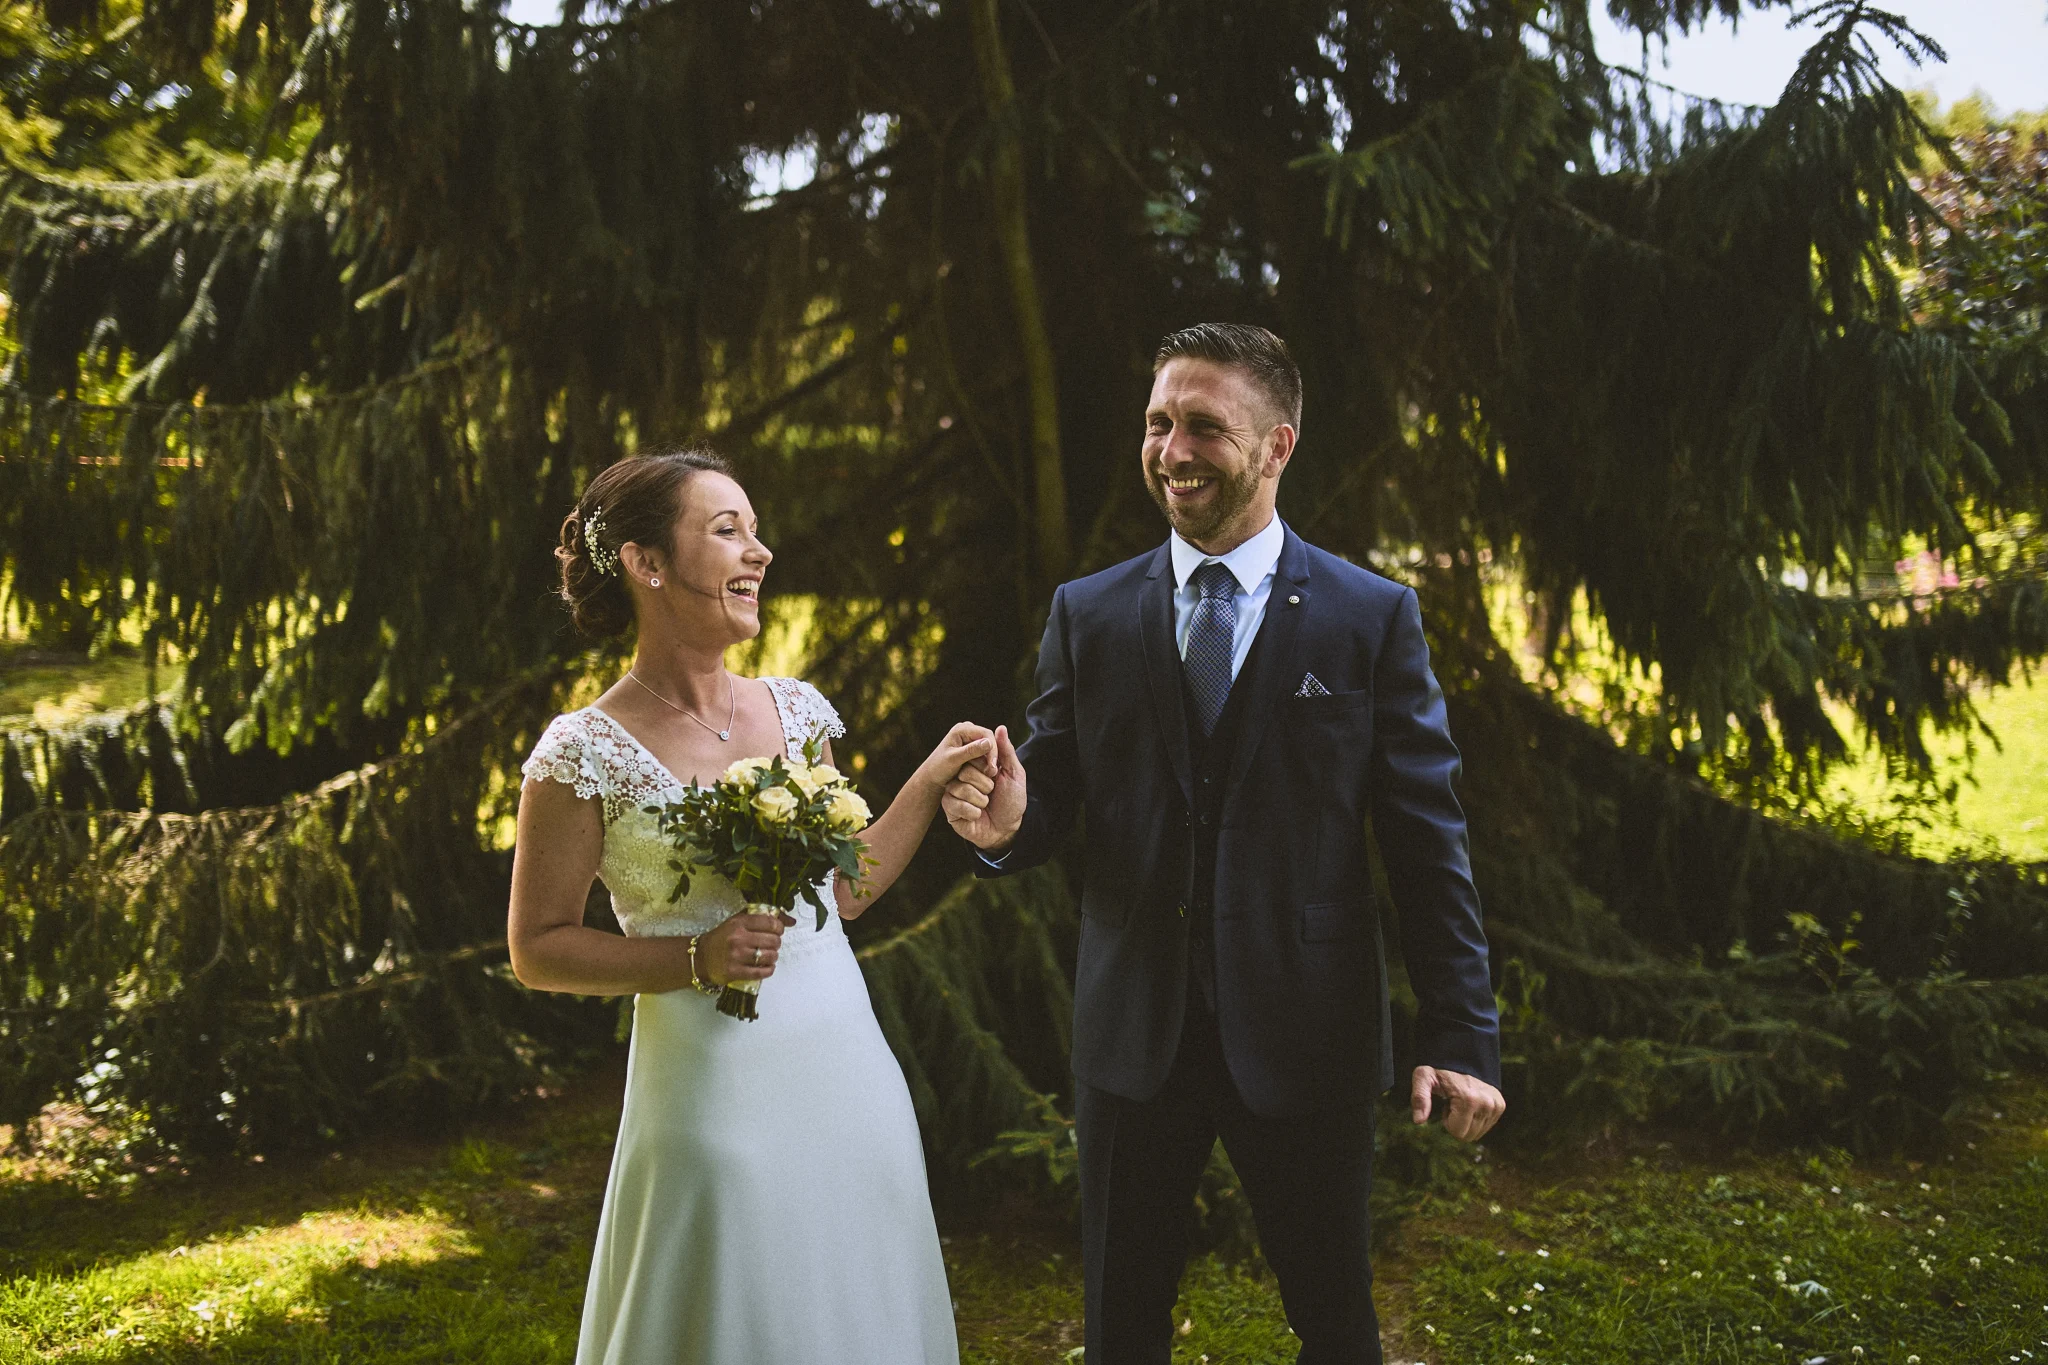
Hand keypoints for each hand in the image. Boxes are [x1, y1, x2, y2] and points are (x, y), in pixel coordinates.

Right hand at [695, 910, 794, 987]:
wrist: (700, 958)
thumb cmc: (722, 938)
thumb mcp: (738, 922)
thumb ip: (762, 917)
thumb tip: (791, 921)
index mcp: (739, 923)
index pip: (770, 922)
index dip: (779, 927)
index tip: (777, 931)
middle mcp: (738, 938)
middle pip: (773, 940)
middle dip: (776, 943)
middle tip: (771, 944)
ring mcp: (737, 956)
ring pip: (770, 956)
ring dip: (773, 957)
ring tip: (767, 955)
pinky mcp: (735, 972)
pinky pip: (762, 972)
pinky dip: (769, 970)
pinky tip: (766, 967)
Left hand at [915, 722, 998, 802]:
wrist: (932, 777)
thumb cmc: (938, 768)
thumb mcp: (953, 760)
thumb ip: (970, 751)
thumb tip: (988, 742)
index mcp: (962, 729)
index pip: (985, 734)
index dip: (992, 749)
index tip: (992, 766)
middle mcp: (968, 731)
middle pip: (989, 740)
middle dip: (992, 756)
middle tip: (993, 772)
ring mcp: (971, 740)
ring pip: (989, 748)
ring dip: (991, 760)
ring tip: (990, 774)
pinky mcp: (973, 749)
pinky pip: (985, 754)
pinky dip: (987, 763)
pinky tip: (987, 773)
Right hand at [941, 724, 1025, 851]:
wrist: (1007, 830)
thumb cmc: (1011, 801)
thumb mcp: (1014, 773)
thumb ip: (1006, 751)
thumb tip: (1001, 727)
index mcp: (975, 766)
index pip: (972, 755)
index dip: (987, 766)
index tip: (996, 774)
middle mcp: (962, 777)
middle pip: (965, 771)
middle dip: (986, 785)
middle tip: (991, 792)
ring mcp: (954, 793)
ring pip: (961, 789)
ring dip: (981, 800)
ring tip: (985, 805)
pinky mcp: (950, 809)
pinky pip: (957, 805)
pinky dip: (973, 812)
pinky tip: (977, 816)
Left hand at [1411, 1066, 1504, 1142]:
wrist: (1462, 1056)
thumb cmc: (1440, 1070)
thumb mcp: (1424, 1078)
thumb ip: (1420, 1098)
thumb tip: (1418, 1121)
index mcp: (1469, 1100)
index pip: (1458, 1133)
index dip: (1448, 1122)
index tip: (1446, 1105)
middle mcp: (1486, 1104)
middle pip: (1469, 1136)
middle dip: (1457, 1124)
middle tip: (1454, 1103)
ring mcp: (1495, 1105)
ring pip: (1478, 1133)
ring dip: (1466, 1121)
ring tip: (1461, 1102)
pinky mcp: (1500, 1106)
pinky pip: (1486, 1126)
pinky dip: (1476, 1118)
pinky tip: (1470, 1102)